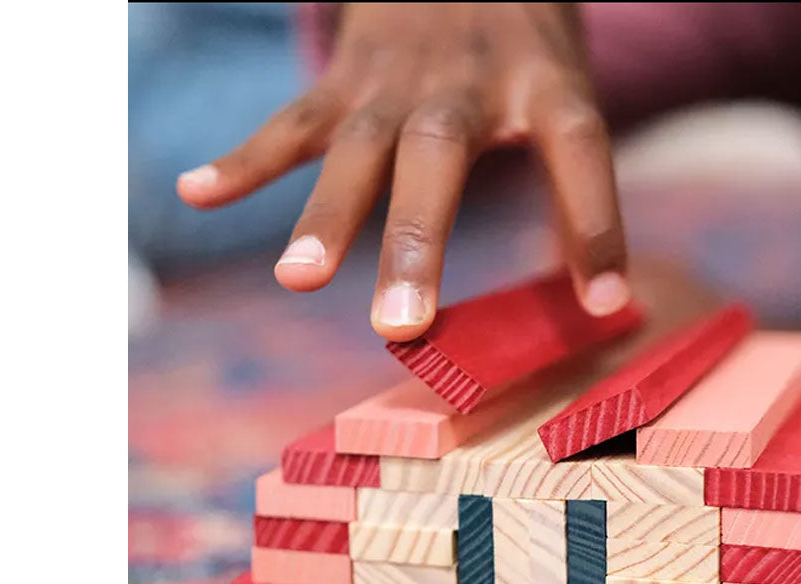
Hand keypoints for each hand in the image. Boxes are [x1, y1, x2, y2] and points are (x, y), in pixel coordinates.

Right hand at [176, 3, 630, 341]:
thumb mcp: (563, 88)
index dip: (596, 223)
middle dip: (415, 241)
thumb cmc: (523, 42)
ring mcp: (396, 77)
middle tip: (401, 324)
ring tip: (297, 278)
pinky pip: (292, 120)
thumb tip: (596, 295)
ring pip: (356, 146)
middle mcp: (465, 81)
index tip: (605, 300)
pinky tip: (195, 191)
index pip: (579, 149)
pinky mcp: (344, 76)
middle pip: (438, 157)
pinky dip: (245, 159)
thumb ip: (571, 180)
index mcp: (540, 82)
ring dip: (325, 215)